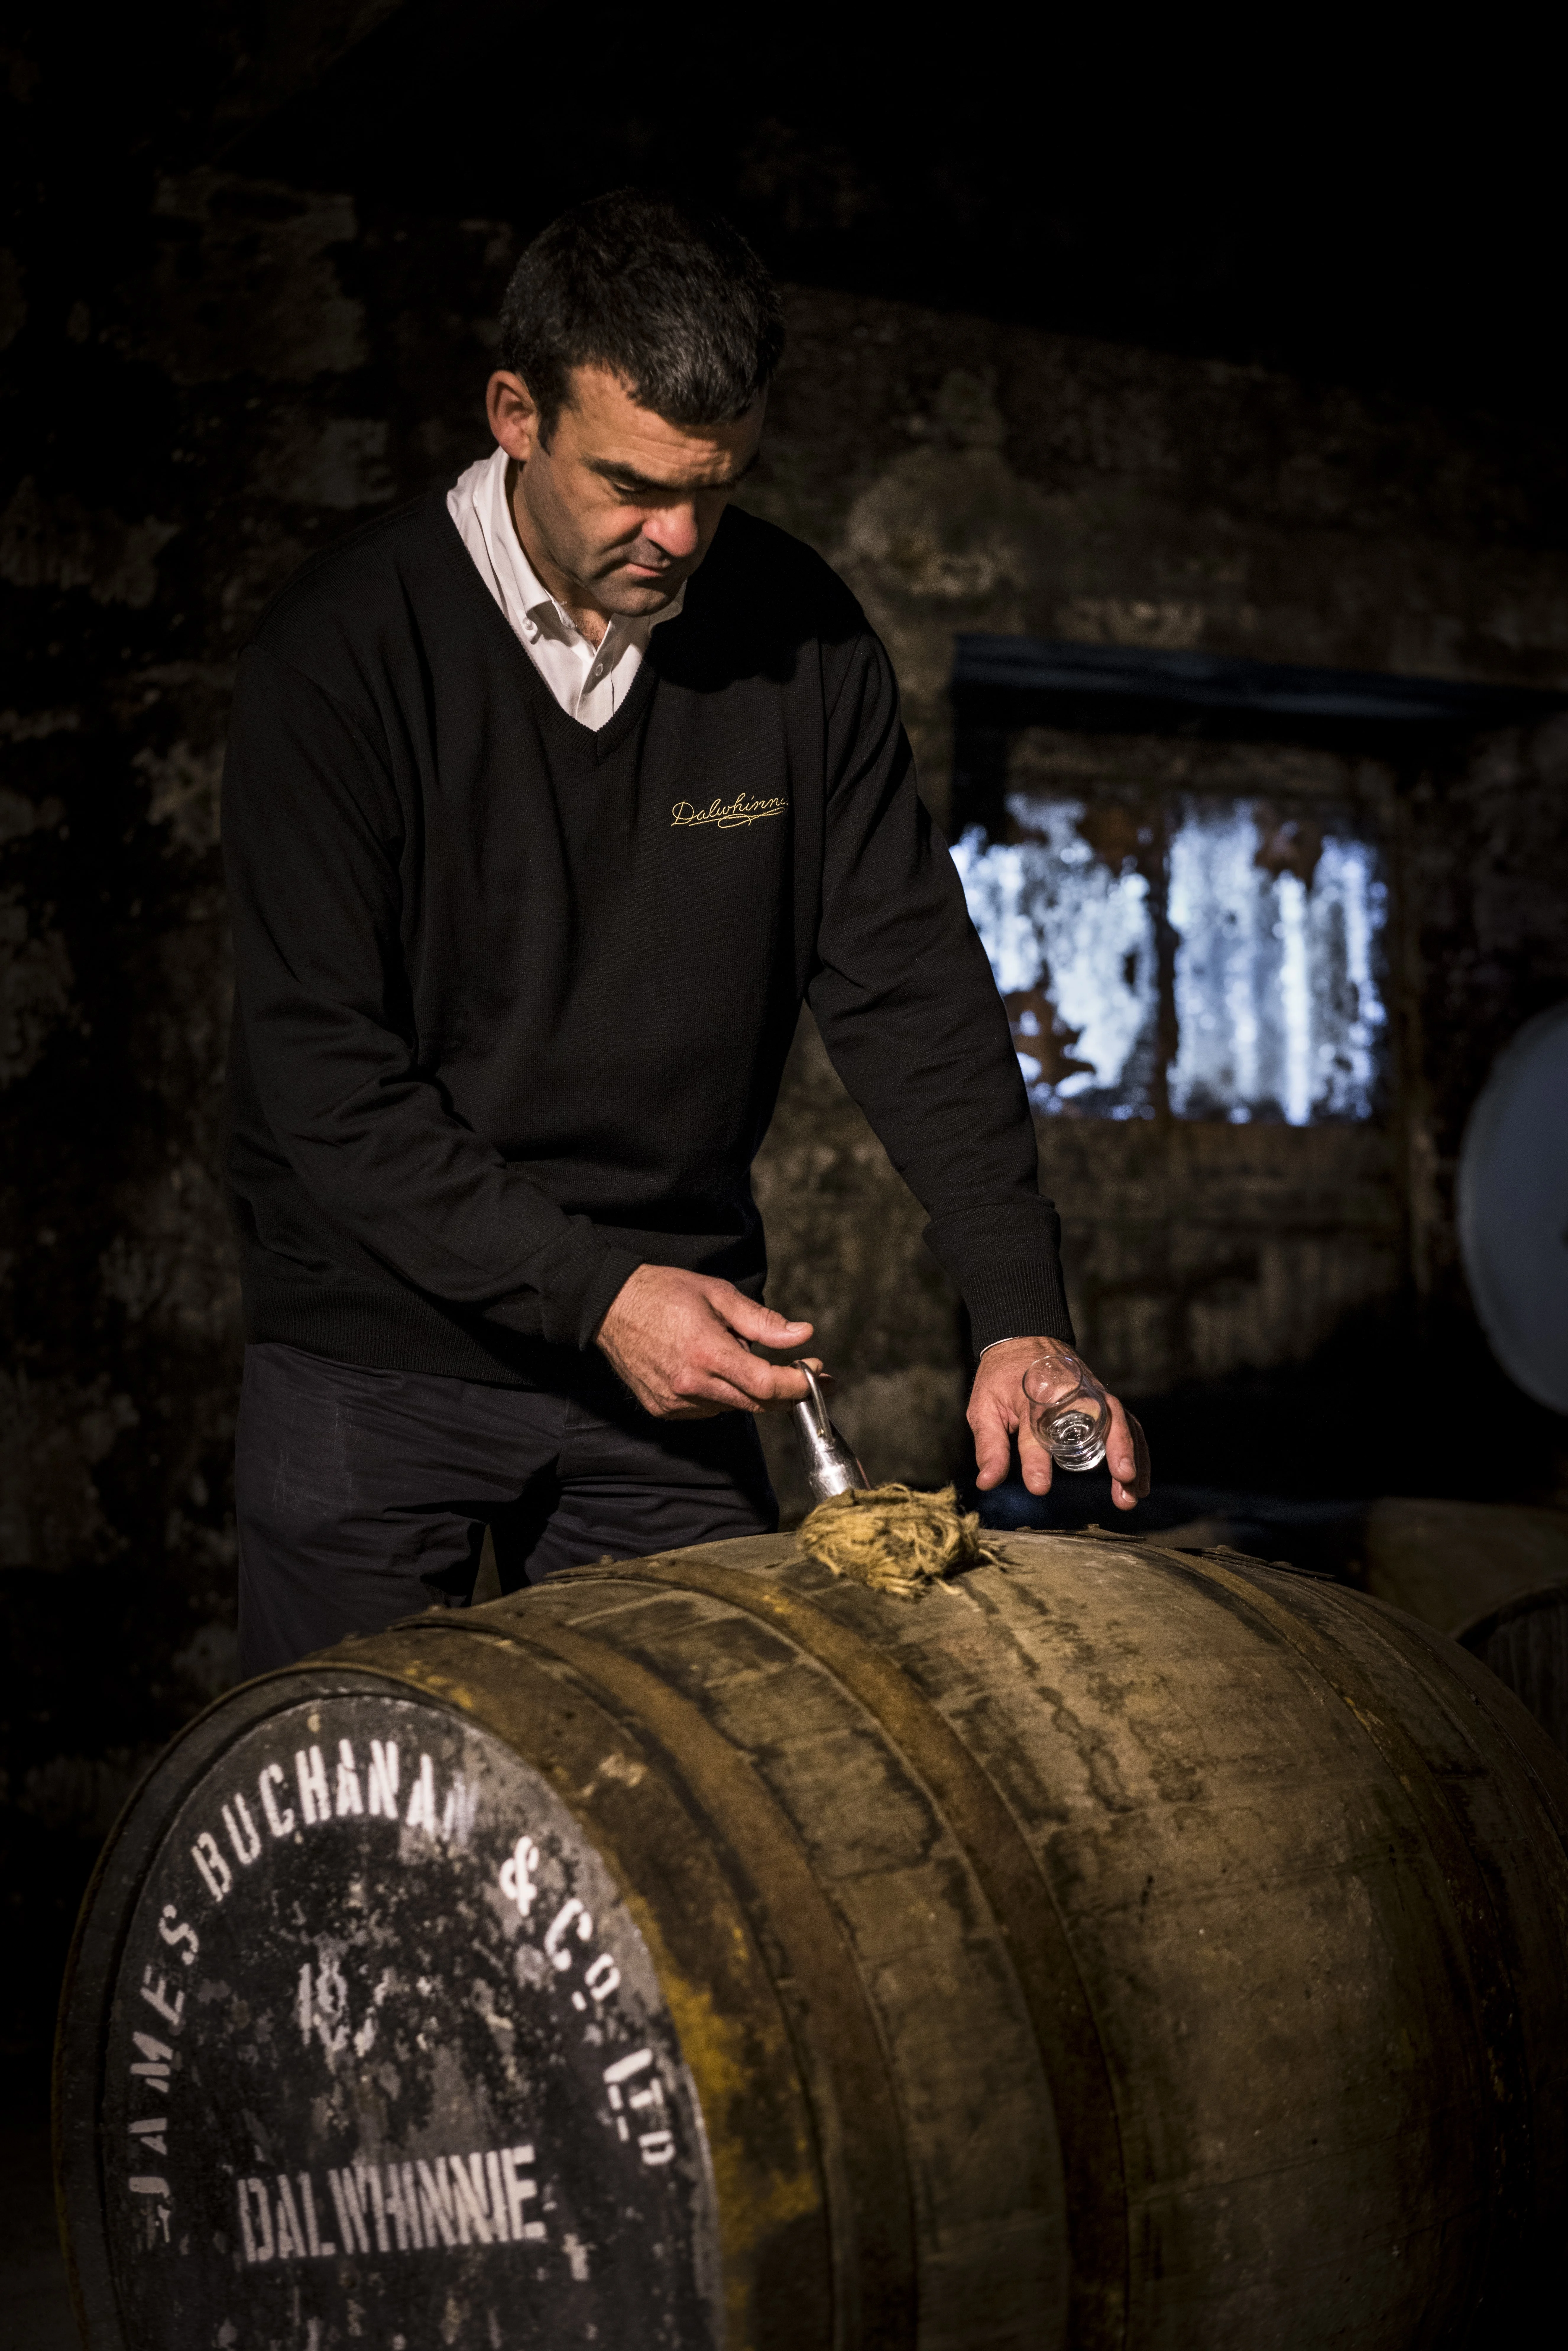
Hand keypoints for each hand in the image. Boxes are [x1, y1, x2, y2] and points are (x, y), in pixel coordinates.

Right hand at [597, 1265, 817, 1418]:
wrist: (610, 1307)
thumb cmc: (664, 1293)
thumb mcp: (718, 1295)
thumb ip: (762, 1321)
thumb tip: (802, 1335)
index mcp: (707, 1353)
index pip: (766, 1385)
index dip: (797, 1385)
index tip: (817, 1373)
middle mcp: (691, 1384)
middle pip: (755, 1403)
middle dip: (786, 1391)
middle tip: (805, 1372)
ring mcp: (675, 1401)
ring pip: (732, 1407)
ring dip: (749, 1389)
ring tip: (736, 1353)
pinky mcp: (663, 1409)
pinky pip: (707, 1409)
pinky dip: (721, 1394)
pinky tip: (712, 1368)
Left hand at [969, 1337, 1150, 1510]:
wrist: (1021, 1339)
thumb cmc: (1002, 1377)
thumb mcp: (984, 1408)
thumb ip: (990, 1446)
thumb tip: (986, 1483)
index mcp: (1035, 1396)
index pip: (1035, 1432)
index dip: (1036, 1461)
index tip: (1039, 1488)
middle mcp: (1072, 1393)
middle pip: (1103, 1419)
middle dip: (1118, 1450)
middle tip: (1123, 1482)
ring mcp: (1092, 1395)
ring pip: (1123, 1423)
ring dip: (1134, 1458)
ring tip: (1132, 1495)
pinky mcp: (1102, 1400)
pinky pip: (1126, 1424)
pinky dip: (1136, 1451)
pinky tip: (1136, 1481)